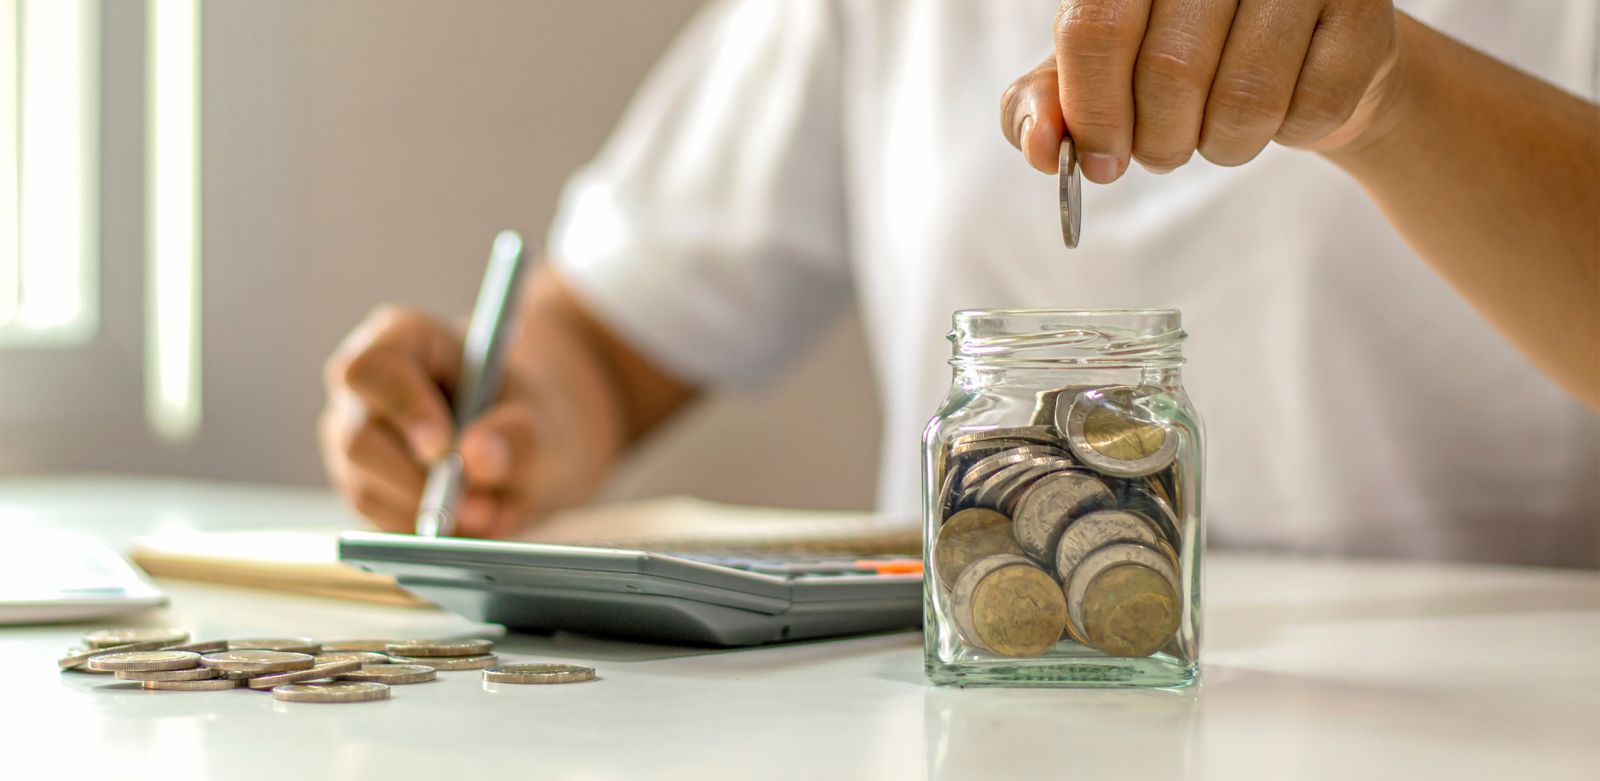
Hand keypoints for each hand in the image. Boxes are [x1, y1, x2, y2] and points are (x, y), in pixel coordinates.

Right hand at [318, 306, 551, 537]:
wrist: (525, 445)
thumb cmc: (526, 413)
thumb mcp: (541, 417)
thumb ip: (517, 435)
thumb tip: (476, 458)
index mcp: (399, 340)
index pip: (374, 369)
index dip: (403, 409)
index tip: (442, 448)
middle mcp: (362, 391)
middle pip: (359, 440)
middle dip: (418, 482)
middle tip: (479, 507)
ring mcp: (354, 441)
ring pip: (367, 489)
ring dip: (427, 514)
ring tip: (489, 515)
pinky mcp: (363, 488)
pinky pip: (378, 522)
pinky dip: (425, 532)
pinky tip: (468, 524)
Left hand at [1001, 0, 1400, 181]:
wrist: (1300, 58)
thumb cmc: (1186, 59)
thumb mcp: (1098, 79)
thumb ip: (1046, 104)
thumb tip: (1039, 146)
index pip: (1095, 29)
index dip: (1092, 110)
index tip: (1098, 160)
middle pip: (1170, 71)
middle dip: (1159, 140)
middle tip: (1165, 147)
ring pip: (1244, 100)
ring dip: (1222, 145)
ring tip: (1221, 131)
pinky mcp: (1363, 8)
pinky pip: (1309, 110)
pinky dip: (1286, 135)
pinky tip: (1283, 108)